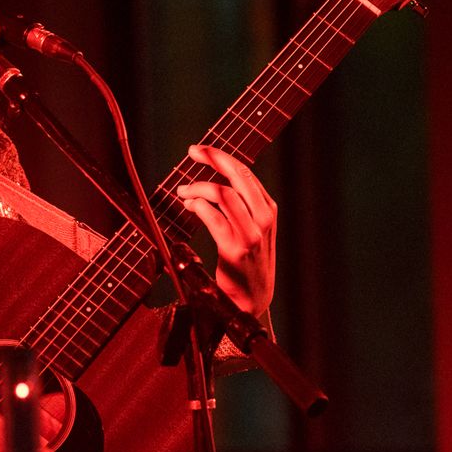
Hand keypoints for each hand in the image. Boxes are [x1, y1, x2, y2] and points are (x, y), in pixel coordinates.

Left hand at [176, 143, 276, 316]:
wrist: (251, 300)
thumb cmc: (248, 264)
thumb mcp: (254, 231)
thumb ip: (242, 208)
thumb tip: (215, 184)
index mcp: (269, 210)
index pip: (245, 173)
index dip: (221, 157)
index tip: (201, 150)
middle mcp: (263, 219)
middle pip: (236, 175)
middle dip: (213, 158)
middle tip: (192, 152)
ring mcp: (251, 233)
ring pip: (222, 193)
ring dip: (197, 187)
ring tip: (183, 192)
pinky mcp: (235, 248)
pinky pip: (212, 216)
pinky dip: (197, 206)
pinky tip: (189, 206)